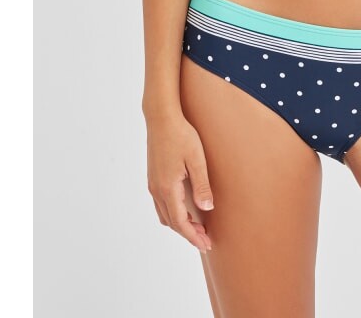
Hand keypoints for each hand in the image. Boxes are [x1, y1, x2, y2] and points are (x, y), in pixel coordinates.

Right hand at [146, 110, 214, 252]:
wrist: (161, 117)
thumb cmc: (181, 135)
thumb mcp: (196, 159)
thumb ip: (201, 185)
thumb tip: (207, 208)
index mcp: (168, 187)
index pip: (180, 222)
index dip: (193, 236)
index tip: (206, 244)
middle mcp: (157, 189)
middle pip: (171, 222)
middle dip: (188, 233)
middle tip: (205, 240)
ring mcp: (153, 184)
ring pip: (164, 214)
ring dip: (180, 224)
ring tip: (197, 227)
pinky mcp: (153, 177)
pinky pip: (161, 204)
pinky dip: (173, 213)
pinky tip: (184, 209)